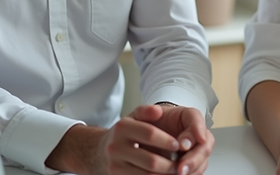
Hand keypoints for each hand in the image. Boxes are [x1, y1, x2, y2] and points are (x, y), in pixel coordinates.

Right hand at [46, 107, 179, 174]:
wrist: (98, 153)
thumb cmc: (122, 135)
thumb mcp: (131, 118)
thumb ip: (145, 111)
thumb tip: (158, 111)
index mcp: (122, 127)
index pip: (149, 134)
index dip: (167, 140)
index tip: (179, 145)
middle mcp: (116, 147)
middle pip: (151, 161)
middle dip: (170, 165)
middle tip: (182, 165)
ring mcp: (115, 166)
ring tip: (176, 172)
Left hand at [145, 103, 213, 174]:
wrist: (155, 131)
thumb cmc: (155, 122)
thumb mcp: (148, 113)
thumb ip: (148, 111)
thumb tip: (156, 111)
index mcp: (190, 117)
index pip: (197, 122)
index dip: (193, 134)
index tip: (182, 145)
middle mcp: (199, 134)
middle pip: (204, 148)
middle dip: (193, 160)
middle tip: (181, 168)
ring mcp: (198, 150)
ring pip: (202, 163)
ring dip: (191, 170)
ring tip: (178, 174)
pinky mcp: (194, 163)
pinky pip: (196, 172)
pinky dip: (188, 174)